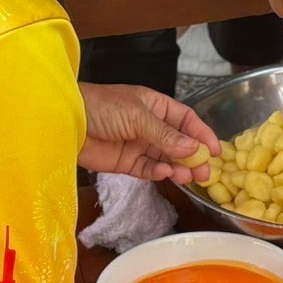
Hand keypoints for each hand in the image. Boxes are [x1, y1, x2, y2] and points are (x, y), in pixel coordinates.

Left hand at [79, 82, 219, 181]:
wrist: (67, 122)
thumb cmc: (102, 107)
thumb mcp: (138, 116)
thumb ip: (165, 135)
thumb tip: (193, 149)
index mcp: (156, 106)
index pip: (186, 120)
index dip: (201, 134)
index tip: (215, 150)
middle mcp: (150, 126)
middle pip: (180, 143)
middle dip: (193, 157)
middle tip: (205, 173)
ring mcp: (139, 145)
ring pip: (166, 159)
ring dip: (178, 167)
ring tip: (187, 176)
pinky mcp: (126, 163)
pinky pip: (148, 170)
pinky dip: (158, 173)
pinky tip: (165, 174)